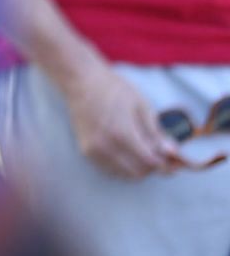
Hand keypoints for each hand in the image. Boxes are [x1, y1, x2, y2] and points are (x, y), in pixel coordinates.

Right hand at [60, 60, 181, 179]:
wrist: (80, 81)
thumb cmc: (113, 89)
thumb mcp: (141, 105)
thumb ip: (156, 132)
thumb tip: (173, 153)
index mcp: (122, 133)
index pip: (150, 162)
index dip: (166, 165)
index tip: (175, 162)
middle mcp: (106, 146)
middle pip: (139, 172)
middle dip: (153, 167)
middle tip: (160, 155)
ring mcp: (94, 150)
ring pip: (125, 174)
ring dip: (139, 167)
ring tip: (144, 151)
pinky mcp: (86, 151)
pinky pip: (111, 169)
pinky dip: (124, 166)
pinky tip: (128, 151)